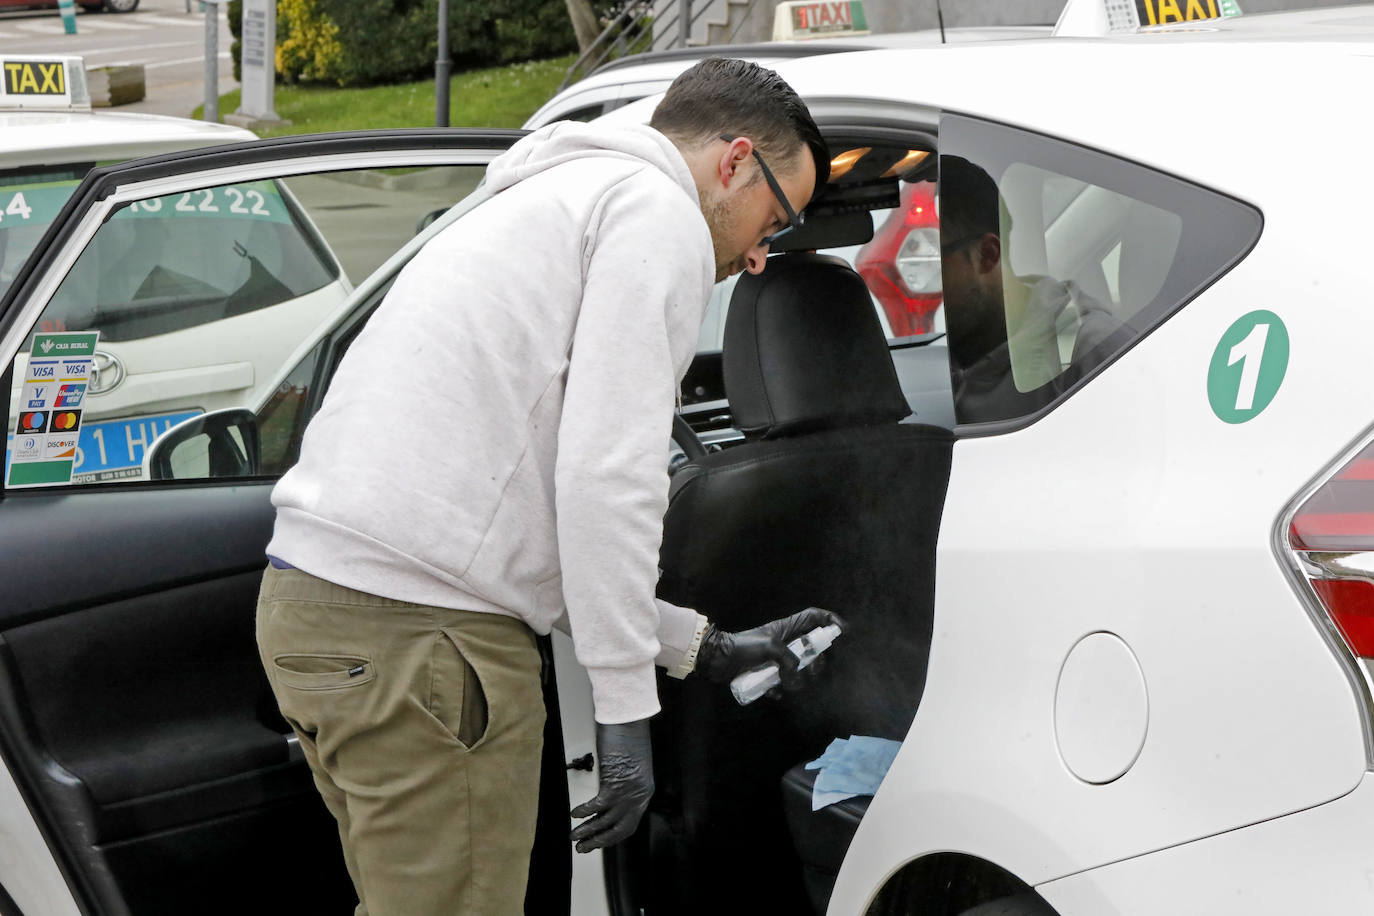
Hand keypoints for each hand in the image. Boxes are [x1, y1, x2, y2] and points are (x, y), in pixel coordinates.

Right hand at [569, 718, 653, 852]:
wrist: (631, 718)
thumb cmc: (631, 734)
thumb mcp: (632, 764)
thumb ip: (625, 779)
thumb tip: (610, 787)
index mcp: (643, 791)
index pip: (629, 823)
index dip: (613, 835)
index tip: (599, 841)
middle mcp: (638, 794)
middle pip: (619, 829)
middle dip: (599, 841)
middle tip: (583, 848)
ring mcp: (628, 791)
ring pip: (607, 821)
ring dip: (588, 832)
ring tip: (574, 837)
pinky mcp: (616, 782)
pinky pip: (598, 805)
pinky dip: (585, 812)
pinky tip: (574, 814)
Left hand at [694, 607, 843, 690]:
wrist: (717, 660)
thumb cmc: (743, 647)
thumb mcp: (770, 647)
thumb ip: (789, 661)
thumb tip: (796, 679)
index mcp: (787, 628)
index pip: (814, 617)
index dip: (830, 619)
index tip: (842, 631)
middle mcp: (786, 643)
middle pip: (814, 649)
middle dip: (817, 662)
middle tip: (811, 670)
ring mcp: (778, 659)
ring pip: (801, 671)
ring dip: (798, 681)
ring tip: (787, 685)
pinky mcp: (768, 675)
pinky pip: (783, 685)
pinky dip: (780, 691)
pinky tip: (773, 692)